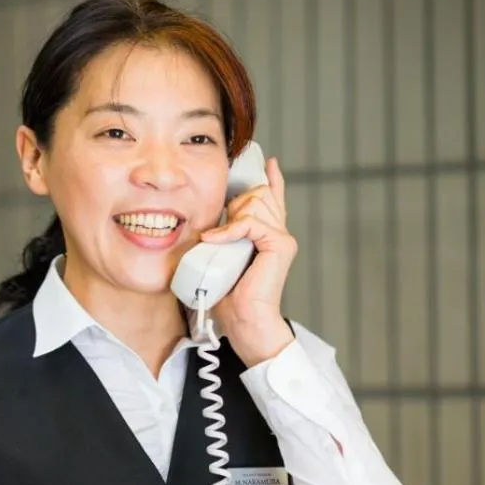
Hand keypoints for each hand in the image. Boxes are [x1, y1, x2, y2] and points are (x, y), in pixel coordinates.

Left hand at [200, 156, 296, 365]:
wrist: (244, 322)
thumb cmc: (228, 297)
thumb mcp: (219, 257)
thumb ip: (220, 238)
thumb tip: (202, 227)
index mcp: (267, 235)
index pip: (273, 199)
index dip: (272, 180)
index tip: (270, 162)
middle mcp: (278, 233)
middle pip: (258, 193)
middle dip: (234, 202)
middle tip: (218, 229)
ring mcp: (281, 238)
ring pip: (255, 202)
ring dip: (231, 217)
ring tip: (217, 240)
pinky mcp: (280, 244)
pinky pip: (251, 222)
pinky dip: (230, 230)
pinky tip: (215, 240)